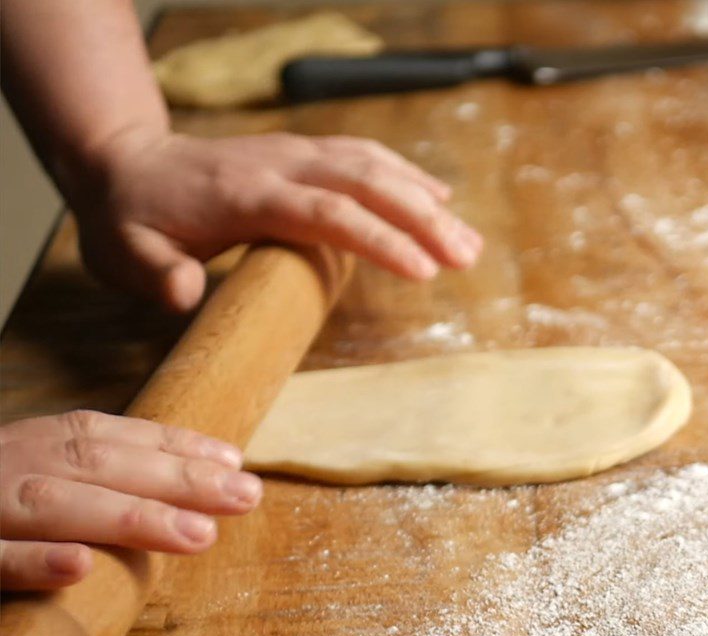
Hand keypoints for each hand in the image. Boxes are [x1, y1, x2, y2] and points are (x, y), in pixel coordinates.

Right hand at [0, 410, 262, 590]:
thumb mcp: (35, 471)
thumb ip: (90, 473)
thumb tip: (177, 488)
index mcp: (34, 444)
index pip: (116, 437)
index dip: (176, 446)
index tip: (233, 463)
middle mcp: (10, 463)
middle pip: (100, 463)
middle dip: (176, 478)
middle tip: (245, 495)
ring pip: (53, 504)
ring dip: (129, 517)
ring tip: (198, 535)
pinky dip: (29, 560)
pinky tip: (78, 567)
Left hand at [75, 130, 482, 311]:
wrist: (127, 164)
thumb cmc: (131, 218)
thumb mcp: (124, 254)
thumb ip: (156, 274)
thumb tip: (187, 294)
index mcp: (246, 193)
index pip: (326, 212)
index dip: (378, 239)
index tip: (424, 271)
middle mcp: (280, 164)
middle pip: (365, 183)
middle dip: (421, 219)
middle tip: (466, 257)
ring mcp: (294, 153)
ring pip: (373, 165)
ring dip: (424, 200)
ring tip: (466, 241)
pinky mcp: (302, 153)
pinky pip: (363, 156)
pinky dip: (405, 174)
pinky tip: (436, 197)